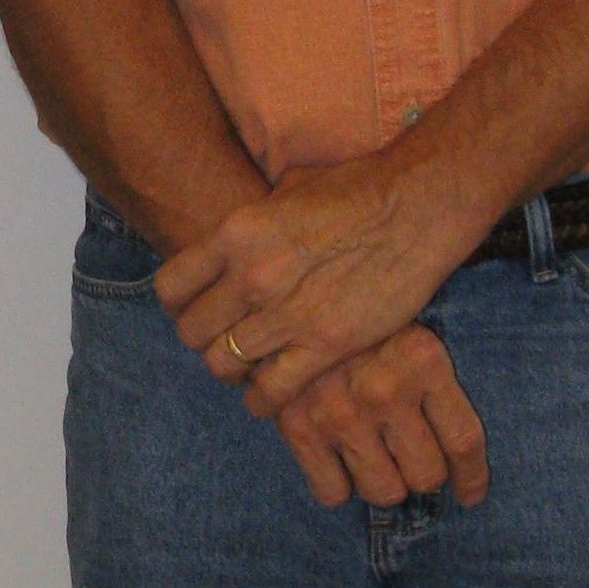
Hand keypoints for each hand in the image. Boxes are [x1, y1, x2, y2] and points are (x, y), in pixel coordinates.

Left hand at [154, 157, 478, 415]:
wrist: (417, 206)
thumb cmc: (358, 189)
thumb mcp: (287, 191)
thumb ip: (252, 226)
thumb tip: (232, 246)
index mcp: (236, 233)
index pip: (171, 287)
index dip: (178, 305)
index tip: (195, 309)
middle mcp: (252, 275)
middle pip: (193, 332)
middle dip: (205, 339)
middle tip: (227, 339)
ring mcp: (286, 313)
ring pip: (224, 364)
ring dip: (233, 370)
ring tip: (251, 366)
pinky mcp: (325, 344)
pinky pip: (271, 391)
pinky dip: (264, 398)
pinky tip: (273, 392)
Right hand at [264, 322, 489, 509]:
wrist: (284, 292)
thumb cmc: (358, 310)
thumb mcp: (409, 322)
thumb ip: (433, 372)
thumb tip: (459, 443)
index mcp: (424, 359)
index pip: (463, 440)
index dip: (471, 476)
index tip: (470, 493)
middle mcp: (386, 389)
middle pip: (426, 474)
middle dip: (423, 473)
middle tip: (414, 461)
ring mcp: (342, 412)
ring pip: (383, 490)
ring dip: (385, 483)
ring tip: (378, 461)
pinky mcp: (299, 427)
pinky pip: (332, 492)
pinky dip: (338, 486)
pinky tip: (340, 464)